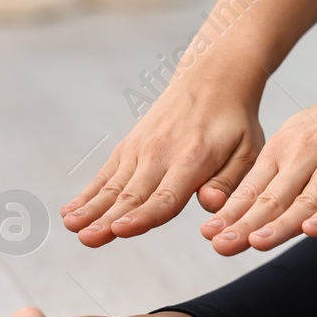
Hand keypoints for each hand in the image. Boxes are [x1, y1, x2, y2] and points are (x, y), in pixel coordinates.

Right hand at [62, 77, 264, 246]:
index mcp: (193, 158)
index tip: (122, 230)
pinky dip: (88, 194)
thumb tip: (208, 203)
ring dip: (92, 209)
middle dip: (109, 219)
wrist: (212, 79)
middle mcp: (160, 153)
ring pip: (114, 186)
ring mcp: (140, 149)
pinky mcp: (129, 147)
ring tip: (72, 227)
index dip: (144, 216)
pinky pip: (106, 174)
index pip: (166, 196)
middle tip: (87, 238)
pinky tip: (70, 212)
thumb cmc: (234, 123)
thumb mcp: (247, 150)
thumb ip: (228, 181)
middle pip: (133, 194)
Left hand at [202, 58, 316, 254]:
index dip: (232, 214)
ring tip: (257, 242)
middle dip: (245, 224)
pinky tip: (314, 230)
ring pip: (307, 200)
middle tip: (221, 244)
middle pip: (274, 197)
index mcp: (287, 149)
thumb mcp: (304, 138)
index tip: (210, 234)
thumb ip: (283, 174)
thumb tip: (251, 210)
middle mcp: (308, 155)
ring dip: (281, 224)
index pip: (254, 188)